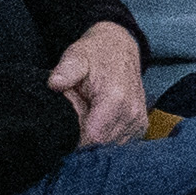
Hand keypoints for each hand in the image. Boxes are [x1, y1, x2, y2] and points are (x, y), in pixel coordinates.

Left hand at [43, 22, 149, 150]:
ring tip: (90, 115)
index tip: (69, 123)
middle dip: (85, 137)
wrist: (119, 48)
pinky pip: (120, 142)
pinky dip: (108, 136)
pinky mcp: (141, 125)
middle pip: (101, 145)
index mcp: (115, 98)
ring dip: (97, 136)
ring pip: (111, 146)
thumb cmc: (95, 54)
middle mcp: (131, 112)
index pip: (92, 138)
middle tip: (78, 115)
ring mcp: (138, 120)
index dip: (76, 136)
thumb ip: (66, 71)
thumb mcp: (76, 56)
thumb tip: (54, 83)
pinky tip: (101, 120)